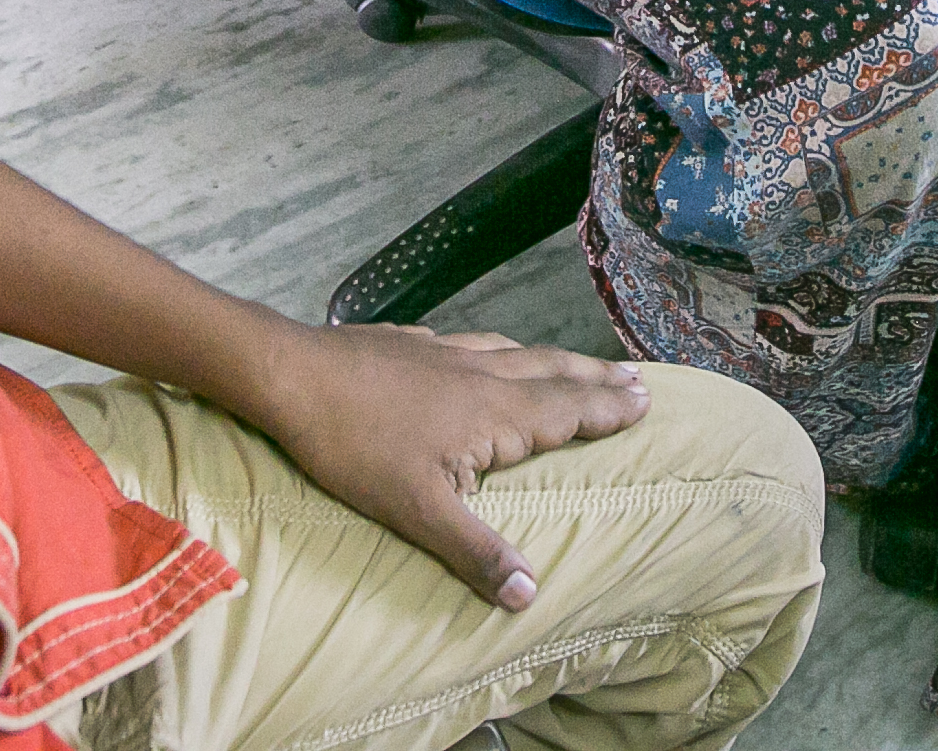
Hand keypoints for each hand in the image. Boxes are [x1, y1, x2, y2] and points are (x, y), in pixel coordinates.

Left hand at [237, 321, 655, 608]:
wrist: (290, 374)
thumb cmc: (354, 445)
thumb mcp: (417, 511)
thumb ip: (476, 551)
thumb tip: (532, 593)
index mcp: (493, 412)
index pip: (566, 411)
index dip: (607, 408)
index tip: (647, 400)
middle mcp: (480, 375)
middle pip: (551, 373)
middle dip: (594, 379)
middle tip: (635, 377)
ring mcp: (445, 354)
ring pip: (516, 353)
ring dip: (554, 361)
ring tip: (576, 365)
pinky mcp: (411, 344)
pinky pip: (475, 343)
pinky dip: (502, 349)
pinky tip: (488, 351)